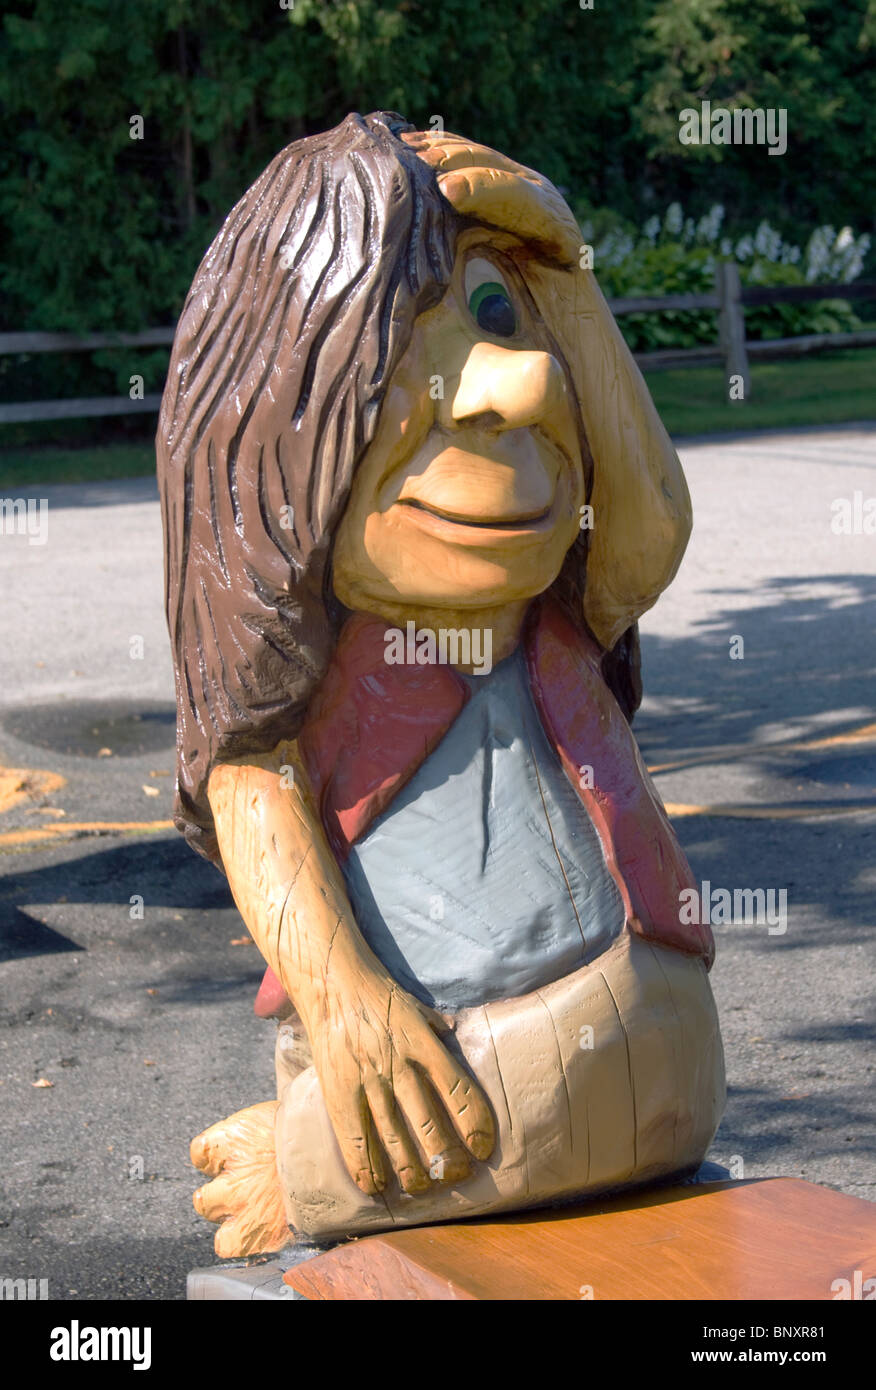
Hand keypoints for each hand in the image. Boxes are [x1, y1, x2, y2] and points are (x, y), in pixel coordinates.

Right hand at [301, 967, 494, 1195]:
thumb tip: (460, 1039)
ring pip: (393, 1139)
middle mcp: (397, 1064)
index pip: (458, 1090)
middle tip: (455, 1176)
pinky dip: (366, 1168)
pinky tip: (376, 1186)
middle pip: (429, 1124)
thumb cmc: (379, 996)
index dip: (474, 1124)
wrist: (331, 983)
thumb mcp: (418, 1007)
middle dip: (446, 1159)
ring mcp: (366, 1081)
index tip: (483, 1147)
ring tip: (422, 1186)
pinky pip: (354, 1139)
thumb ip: (439, 1030)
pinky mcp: (338, 1093)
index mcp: (422, 1043)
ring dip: (411, 1171)